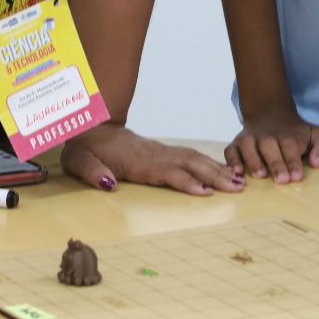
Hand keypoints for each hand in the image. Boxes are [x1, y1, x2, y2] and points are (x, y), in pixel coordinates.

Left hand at [61, 123, 242, 195]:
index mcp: (137, 160)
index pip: (167, 171)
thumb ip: (92, 172)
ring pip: (195, 158)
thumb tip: (108, 184)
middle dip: (214, 176)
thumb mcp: (79, 161)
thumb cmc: (86, 148)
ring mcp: (162, 151)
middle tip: (237, 189)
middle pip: (190, 163)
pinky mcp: (164, 152)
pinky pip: (192, 156)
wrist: (92, 126)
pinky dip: (211, 164)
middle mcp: (155, 154)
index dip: (186, 181)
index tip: (206, 192)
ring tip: (239, 183)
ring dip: (218, 170)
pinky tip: (225, 172)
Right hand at [225, 108, 318, 183]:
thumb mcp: (318, 135)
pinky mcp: (236, 144)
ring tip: (260, 175)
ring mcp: (250, 139)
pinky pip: (230, 150)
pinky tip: (237, 172)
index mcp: (289, 136)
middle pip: (270, 146)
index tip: (297, 176)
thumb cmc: (298, 134)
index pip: (291, 147)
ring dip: (253, 160)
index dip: (293, 161)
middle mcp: (268, 136)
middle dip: (276, 163)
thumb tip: (316, 162)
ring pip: (249, 146)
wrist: (271, 115)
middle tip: (282, 180)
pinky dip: (232, 160)